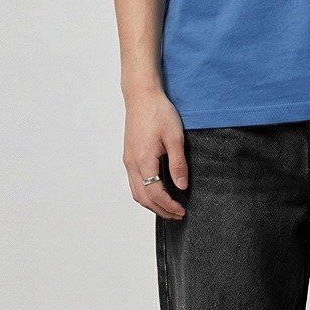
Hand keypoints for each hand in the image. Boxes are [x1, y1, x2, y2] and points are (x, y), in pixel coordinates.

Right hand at [122, 86, 187, 219]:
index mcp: (144, 161)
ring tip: (167, 206)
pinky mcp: (128, 155)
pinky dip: (144, 192)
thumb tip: (181, 186)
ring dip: (151, 203)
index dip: (169, 206)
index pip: (155, 194)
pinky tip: (155, 190)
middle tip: (177, 214)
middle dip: (160, 210)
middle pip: (143, 198)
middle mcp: (132, 164)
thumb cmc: (158, 112)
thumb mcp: (175, 136)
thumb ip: (178, 164)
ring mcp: (128, 160)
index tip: (181, 210)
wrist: (142, 95)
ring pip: (136, 192)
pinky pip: (133, 182)